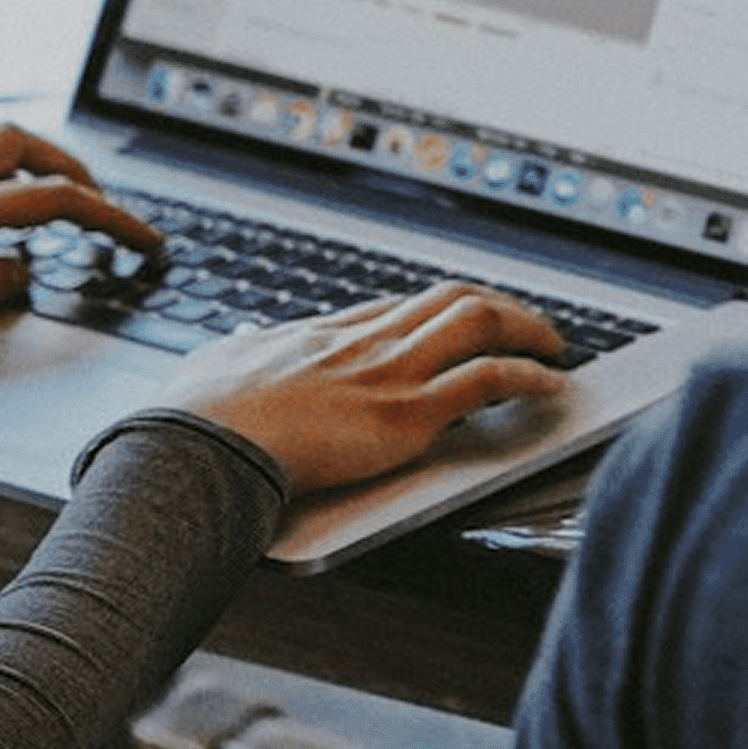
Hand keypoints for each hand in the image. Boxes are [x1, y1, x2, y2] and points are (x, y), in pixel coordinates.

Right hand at [167, 282, 572, 493]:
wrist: (197, 448)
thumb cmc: (193, 420)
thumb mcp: (211, 366)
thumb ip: (238, 349)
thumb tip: (242, 333)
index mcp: (319, 336)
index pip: (395, 309)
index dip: (436, 313)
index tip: (459, 321)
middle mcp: (363, 344)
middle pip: (449, 300)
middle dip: (498, 307)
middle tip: (526, 323)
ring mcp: (389, 374)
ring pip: (480, 322)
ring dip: (527, 329)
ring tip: (555, 344)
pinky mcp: (407, 415)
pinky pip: (489, 380)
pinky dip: (529, 376)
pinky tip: (551, 383)